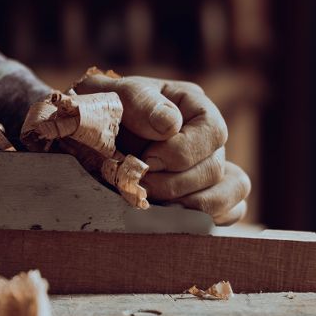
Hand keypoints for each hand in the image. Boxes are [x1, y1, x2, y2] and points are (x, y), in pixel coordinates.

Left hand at [73, 72, 249, 224]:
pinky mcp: (203, 193)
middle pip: (216, 168)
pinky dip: (208, 219)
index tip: (147, 160)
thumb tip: (170, 124)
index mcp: (191, 106)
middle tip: (141, 184)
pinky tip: (174, 216)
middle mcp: (205, 137)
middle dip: (176, 184)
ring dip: (194, 205)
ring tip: (155, 203)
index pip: (212, 132)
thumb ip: (139, 102)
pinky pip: (231, 211)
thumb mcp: (110, 95)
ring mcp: (207, 167)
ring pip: (233, 191)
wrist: (83, 139)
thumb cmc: (99, 111)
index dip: (182, 153)